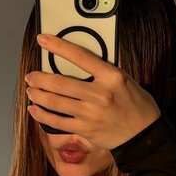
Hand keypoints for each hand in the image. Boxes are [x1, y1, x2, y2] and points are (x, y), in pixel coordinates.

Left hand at [25, 33, 160, 150]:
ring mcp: (91, 114)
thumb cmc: (136, 105)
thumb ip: (102, 72)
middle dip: (39, 78)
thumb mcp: (125, 80)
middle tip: (31, 76)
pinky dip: (42, 115)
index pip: (80, 56)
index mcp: (111, 77)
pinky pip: (58, 122)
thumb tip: (76, 63)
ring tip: (31, 91)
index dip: (58, 46)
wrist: (144, 135)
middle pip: (60, 83)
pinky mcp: (85, 130)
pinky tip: (35, 110)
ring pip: (55, 102)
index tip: (43, 40)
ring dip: (38, 95)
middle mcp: (99, 95)